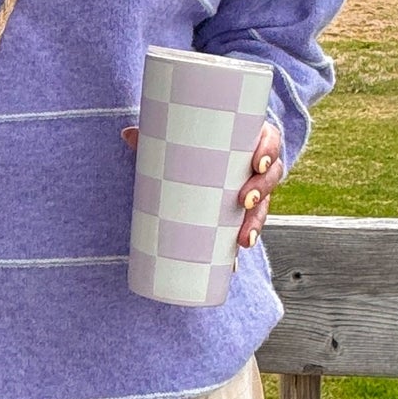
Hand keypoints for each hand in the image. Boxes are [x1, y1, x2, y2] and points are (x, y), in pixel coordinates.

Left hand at [120, 117, 283, 247]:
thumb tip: (127, 135)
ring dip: (257, 224)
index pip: (269, 141)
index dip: (268, 152)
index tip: (257, 163)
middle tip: (244, 201)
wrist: (197, 159)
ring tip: (243, 240)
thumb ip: (158, 137)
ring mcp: (251, 190)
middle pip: (270, 177)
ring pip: (262, 207)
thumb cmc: (194, 142)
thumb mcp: (179, 139)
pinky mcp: (240, 213)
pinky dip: (239, 244)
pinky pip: (246, 228)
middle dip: (262, 190)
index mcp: (248, 140)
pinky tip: (233, 263)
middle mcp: (255, 166)